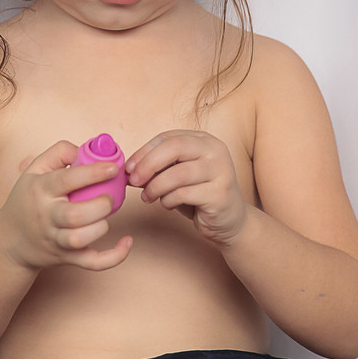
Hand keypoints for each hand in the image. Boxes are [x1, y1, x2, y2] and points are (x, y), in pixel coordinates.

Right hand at [0, 140, 132, 271]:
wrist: (9, 241)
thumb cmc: (28, 199)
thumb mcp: (35, 169)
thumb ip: (60, 152)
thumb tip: (86, 149)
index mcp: (41, 190)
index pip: (66, 180)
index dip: (93, 172)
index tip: (113, 168)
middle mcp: (47, 216)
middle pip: (74, 215)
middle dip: (99, 205)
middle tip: (108, 197)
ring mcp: (56, 240)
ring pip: (80, 240)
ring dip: (100, 228)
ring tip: (105, 216)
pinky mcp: (67, 258)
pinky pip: (92, 263)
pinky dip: (113, 257)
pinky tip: (126, 243)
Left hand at [125, 130, 247, 245]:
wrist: (228, 221)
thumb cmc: (198, 195)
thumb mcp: (177, 176)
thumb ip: (159, 168)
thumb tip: (130, 169)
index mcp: (203, 140)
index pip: (168, 137)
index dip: (145, 151)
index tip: (129, 167)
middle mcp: (215, 150)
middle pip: (175, 147)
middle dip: (148, 164)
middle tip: (133, 180)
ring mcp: (221, 170)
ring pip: (178, 173)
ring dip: (156, 186)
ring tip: (147, 197)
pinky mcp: (220, 193)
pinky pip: (184, 194)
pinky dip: (168, 200)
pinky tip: (166, 204)